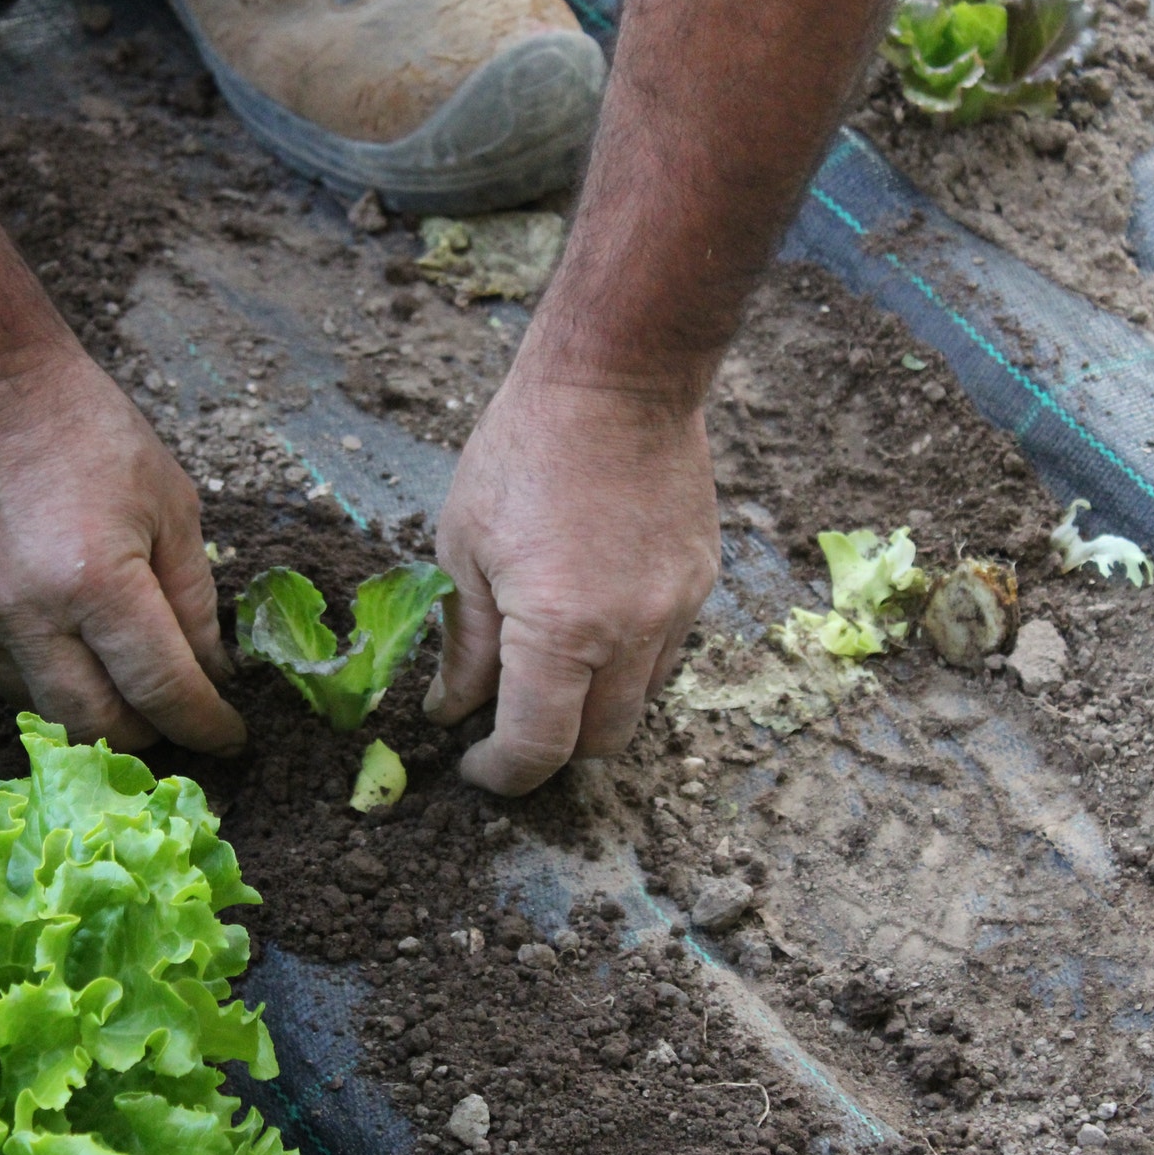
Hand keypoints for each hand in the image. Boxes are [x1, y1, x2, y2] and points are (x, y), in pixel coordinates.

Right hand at [0, 345, 244, 753]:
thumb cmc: (91, 431)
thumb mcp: (172, 505)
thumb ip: (194, 602)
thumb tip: (212, 677)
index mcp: (98, 581)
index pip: (160, 689)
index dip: (204, 724)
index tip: (231, 736)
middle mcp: (30, 614)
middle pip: (95, 726)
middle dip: (149, 735)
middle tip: (182, 721)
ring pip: (45, 709)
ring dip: (97, 713)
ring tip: (133, 688)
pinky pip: (8, 672)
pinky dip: (53, 677)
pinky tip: (79, 648)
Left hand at [425, 374, 719, 795]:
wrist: (617, 380)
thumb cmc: (523, 452)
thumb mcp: (464, 550)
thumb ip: (465, 644)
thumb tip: (453, 710)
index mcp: (560, 630)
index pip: (538, 748)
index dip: (500, 774)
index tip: (472, 768)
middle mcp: (631, 634)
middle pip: (598, 743)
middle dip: (548, 751)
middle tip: (502, 725)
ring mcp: (676, 611)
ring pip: (638, 705)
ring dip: (591, 710)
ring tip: (544, 671)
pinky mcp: (701, 585)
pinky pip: (664, 657)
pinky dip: (623, 666)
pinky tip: (587, 625)